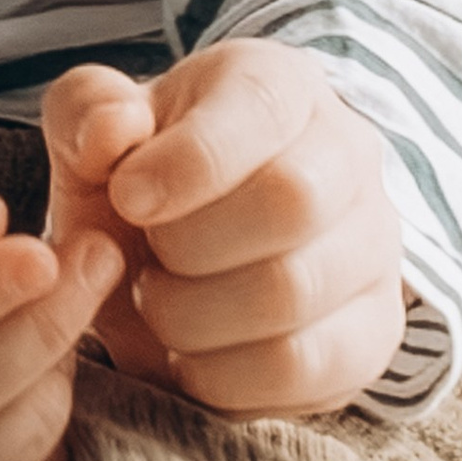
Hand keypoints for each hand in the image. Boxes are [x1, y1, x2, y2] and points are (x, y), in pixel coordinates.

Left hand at [44, 45, 405, 418]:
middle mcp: (349, 158)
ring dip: (196, 314)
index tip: (126, 198)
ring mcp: (374, 250)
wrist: (187, 251)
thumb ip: (87, 111)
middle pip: (292, 201)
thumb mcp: (95, 127)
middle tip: (147, 255)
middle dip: (188, 244)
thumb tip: (113, 131)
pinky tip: (190, 355)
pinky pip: (307, 368)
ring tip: (160, 302)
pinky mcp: (374, 335)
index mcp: (281, 85)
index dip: (186, 161)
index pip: (260, 109)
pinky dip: (225, 375)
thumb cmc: (143, 176)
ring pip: (296, 291)